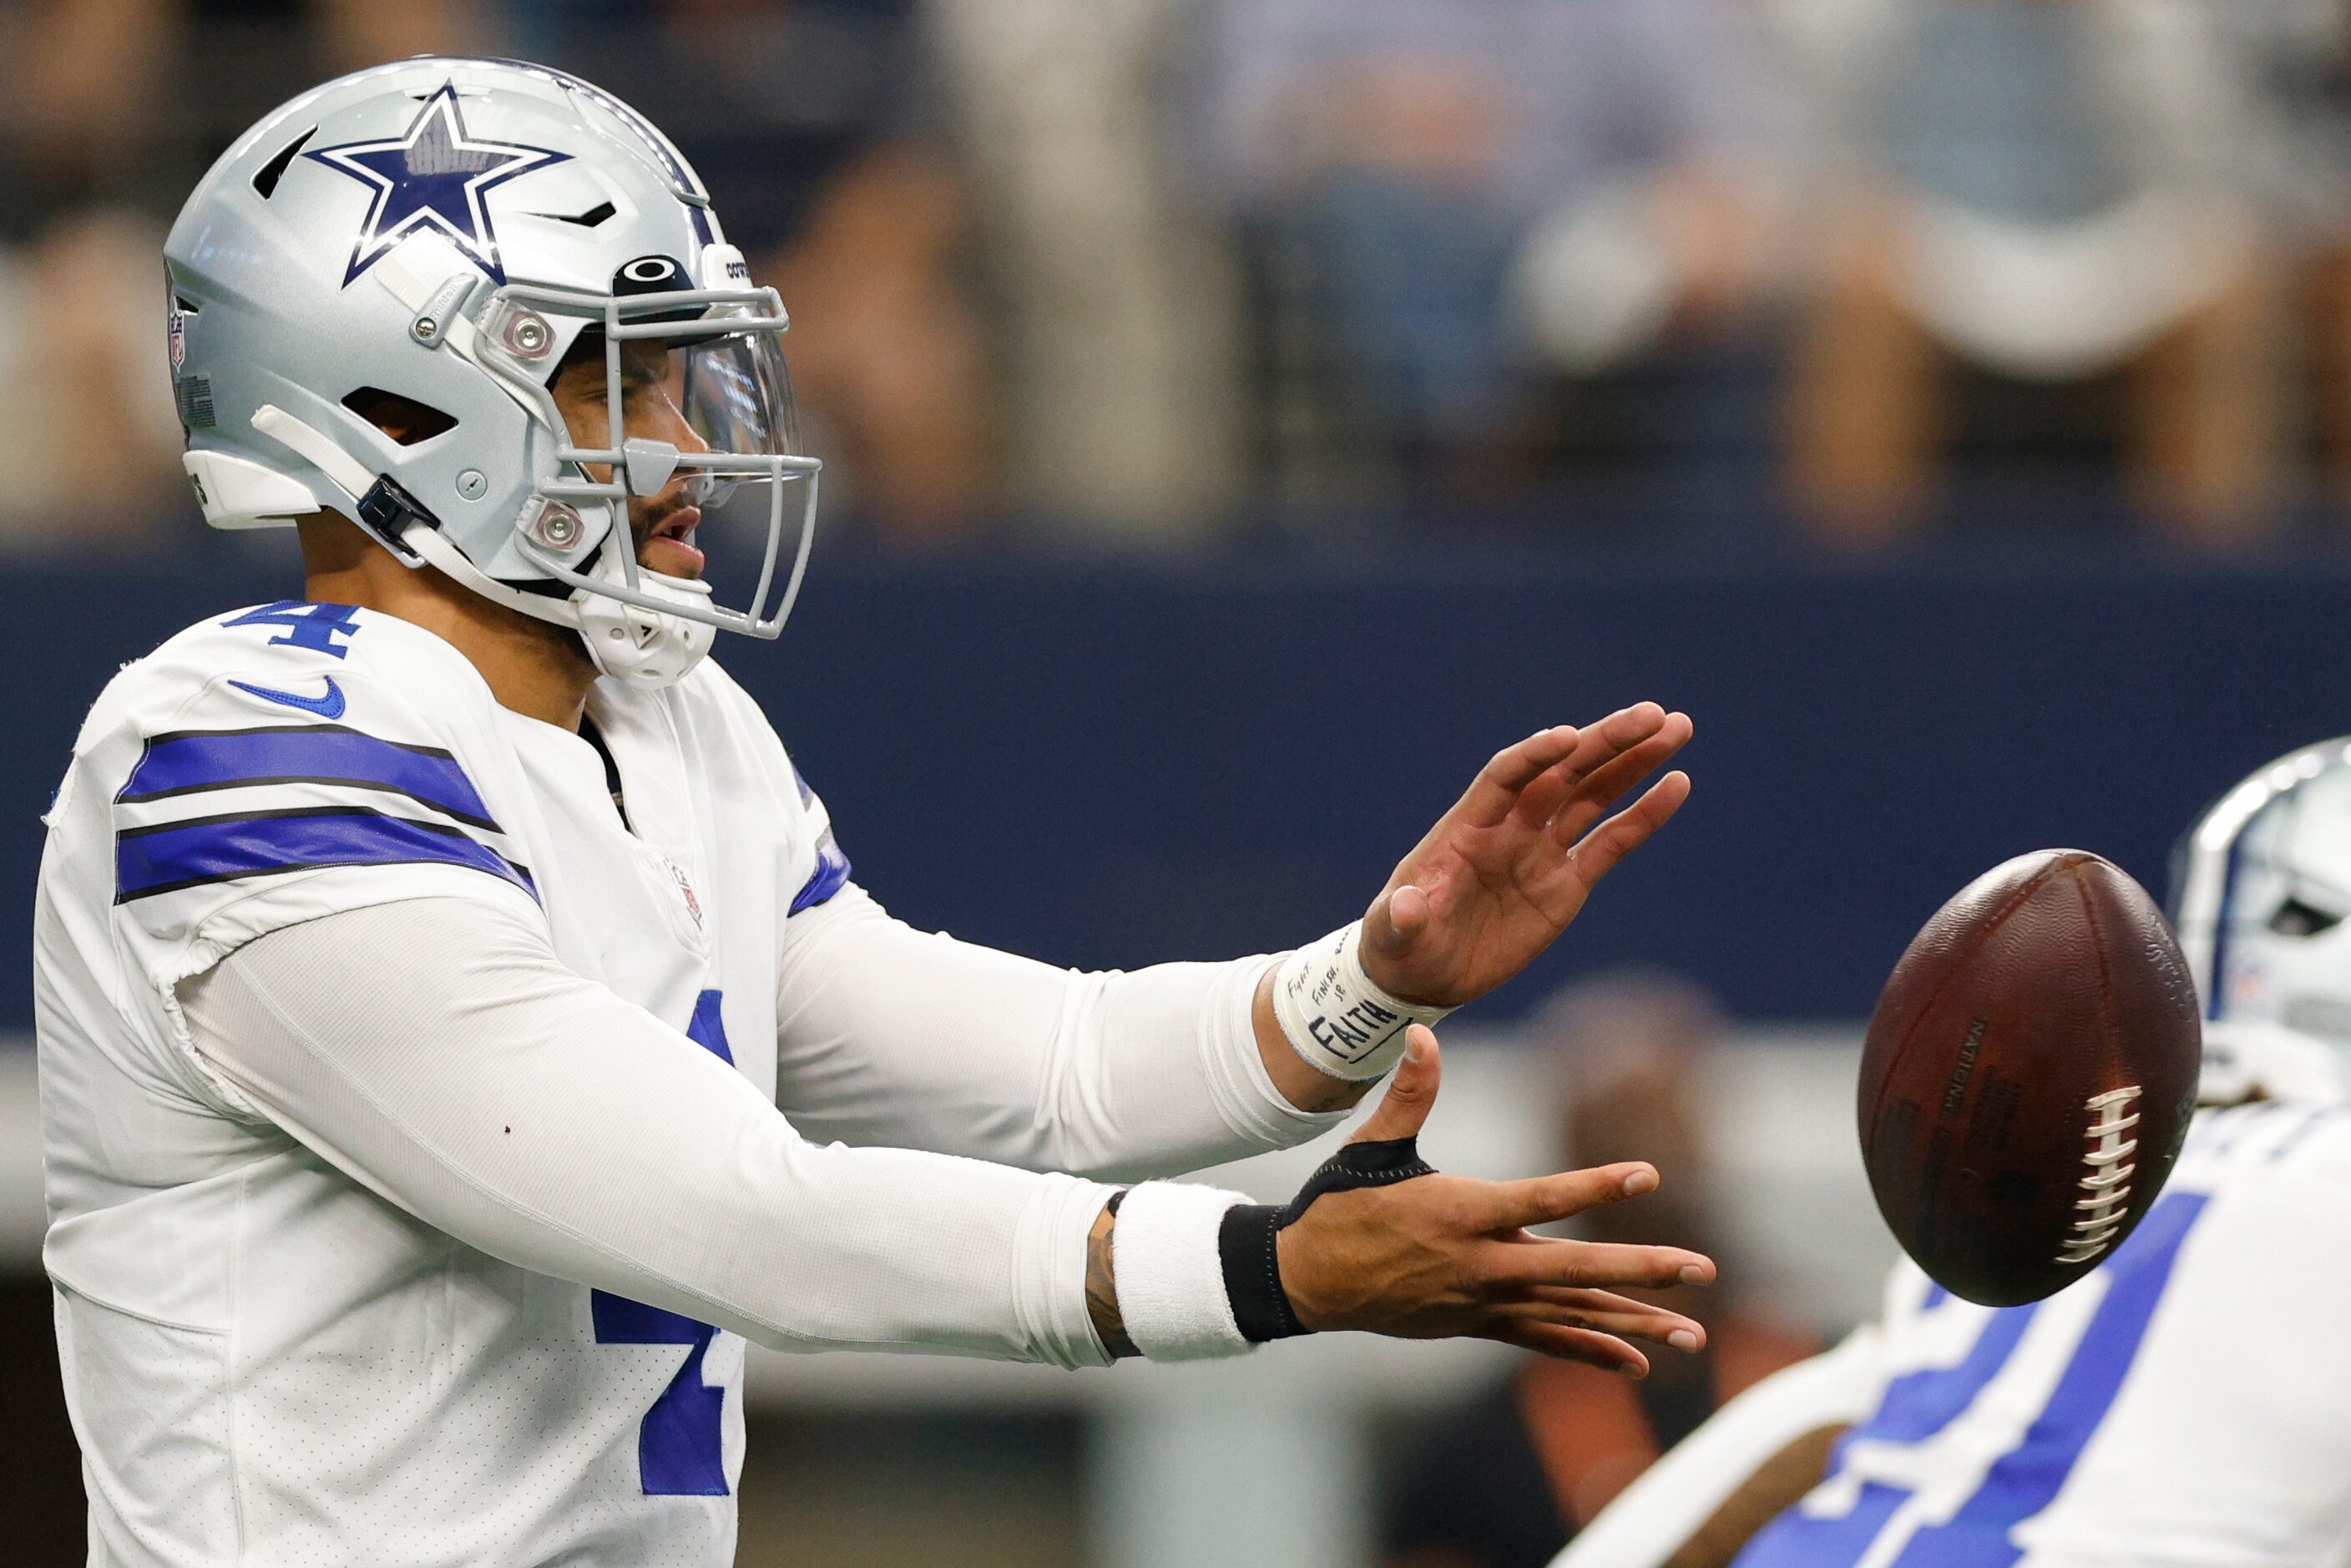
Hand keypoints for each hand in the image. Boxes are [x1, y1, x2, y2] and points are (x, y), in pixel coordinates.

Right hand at [1275, 1026, 1713, 1374]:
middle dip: (1642, 1270)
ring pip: (1571, 1312)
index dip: (1595, 1185)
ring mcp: (1482, 1301)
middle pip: (1574, 1268)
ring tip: (1693, 1331)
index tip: (1649, 1173)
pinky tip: (1638, 1360)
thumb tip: (1421, 1033)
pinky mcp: (1477, 1325)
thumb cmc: (1340, 1205)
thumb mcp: (1371, 1147)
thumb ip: (1409, 1093)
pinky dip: (1592, 1350)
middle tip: (1701, 1268)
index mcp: (1460, 1212)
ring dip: (1634, 1321)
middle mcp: (1480, 1263)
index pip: (1541, 1199)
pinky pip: (1545, 1340)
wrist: (1308, 1281)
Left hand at [1362, 704, 1690, 1007]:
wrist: (1422, 974)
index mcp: (1467, 825)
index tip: (1570, 737)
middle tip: (1654, 714)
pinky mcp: (1566, 882)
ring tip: (1677, 727)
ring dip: (1634, 761)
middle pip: (1563, 772)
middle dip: (1606, 742)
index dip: (1536, 755)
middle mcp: (1509, 827)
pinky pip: (1611, 842)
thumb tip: (1405, 905)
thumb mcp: (1391, 931)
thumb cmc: (1397, 943)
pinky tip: (1677, 783)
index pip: (1507, 776)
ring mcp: (1540, 851)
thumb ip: (1401, 917)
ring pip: (1594, 794)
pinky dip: (1644, 815)